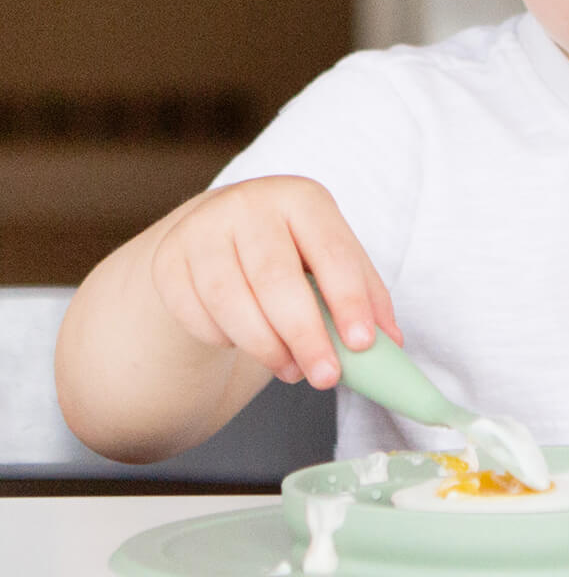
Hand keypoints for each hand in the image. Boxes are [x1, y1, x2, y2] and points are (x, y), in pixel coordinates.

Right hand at [148, 175, 402, 388]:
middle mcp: (249, 204)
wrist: (223, 232)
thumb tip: (391, 346)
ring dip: (265, 346)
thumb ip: (366, 298)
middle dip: (305, 335)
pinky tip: (245, 343)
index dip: (349, 300)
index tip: (362, 344)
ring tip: (293, 370)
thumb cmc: (294, 251)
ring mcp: (203, 229)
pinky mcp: (168, 260)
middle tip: (326, 378)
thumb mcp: (334, 259)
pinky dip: (224, 339)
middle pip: (276, 278)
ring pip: (230, 300)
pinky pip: (195, 313)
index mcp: (302, 198)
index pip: (331, 252)